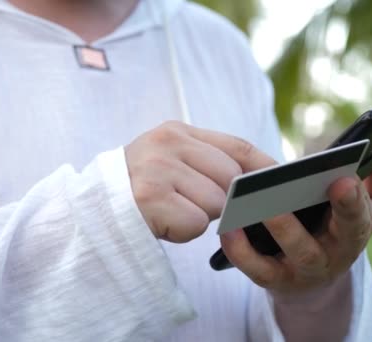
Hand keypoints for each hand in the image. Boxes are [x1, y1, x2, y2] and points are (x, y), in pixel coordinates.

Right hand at [124, 121, 275, 242]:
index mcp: (177, 132)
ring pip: (216, 203)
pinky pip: (195, 223)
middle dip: (223, 201)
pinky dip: (183, 232)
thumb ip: (207, 163)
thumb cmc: (136, 190)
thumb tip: (258, 182)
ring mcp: (157, 168)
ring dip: (199, 217)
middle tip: (192, 205)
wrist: (88, 211)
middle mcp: (168, 143)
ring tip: (170, 211)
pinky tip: (161, 222)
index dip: (264, 165)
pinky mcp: (150, 197)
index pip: (237, 146)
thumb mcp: (169, 162)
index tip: (282, 181)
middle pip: (231, 178)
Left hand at [219, 160, 371, 294]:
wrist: (314, 276)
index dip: (354, 199)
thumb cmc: (332, 229)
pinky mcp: (276, 282)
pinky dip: (241, 251)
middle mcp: (333, 256)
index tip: (344, 177)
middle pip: (331, 237)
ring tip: (254, 201)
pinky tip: (228, 227)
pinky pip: (258, 269)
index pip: (358, 218)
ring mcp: (304, 272)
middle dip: (322, 212)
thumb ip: (369, 185)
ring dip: (279, 227)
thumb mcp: (355, 211)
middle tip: (299, 186)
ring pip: (296, 251)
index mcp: (354, 233)